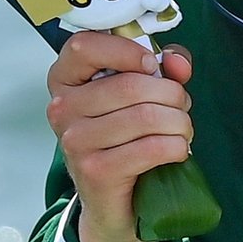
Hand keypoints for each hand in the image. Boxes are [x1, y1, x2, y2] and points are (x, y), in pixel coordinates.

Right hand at [46, 32, 193, 241]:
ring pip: (147, 116)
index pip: (84, 44)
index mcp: (66, 78)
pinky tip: (177, 150)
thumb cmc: (128, 133)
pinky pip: (152, 148)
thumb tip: (178, 63)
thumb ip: (164, 66)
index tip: (151, 65)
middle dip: (173, 96)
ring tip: (181, 130)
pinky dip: (177, 147)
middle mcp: (61, 108)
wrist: (114, 197)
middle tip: (180, 109)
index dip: (127, 49)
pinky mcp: (94, 171)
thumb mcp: (145, 89)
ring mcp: (74, 141)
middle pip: (133, 85)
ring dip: (180, 123)